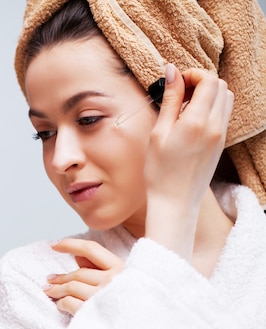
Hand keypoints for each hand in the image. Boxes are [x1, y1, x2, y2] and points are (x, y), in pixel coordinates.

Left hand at [44, 238, 123, 314]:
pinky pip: (70, 304)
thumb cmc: (135, 304)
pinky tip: (60, 305)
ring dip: (57, 290)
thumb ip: (101, 266)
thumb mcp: (124, 280)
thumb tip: (76, 256)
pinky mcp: (94, 313)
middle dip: (60, 277)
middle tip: (49, 280)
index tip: (54, 246)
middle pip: (78, 273)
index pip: (91, 249)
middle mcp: (112, 280)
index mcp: (121, 268)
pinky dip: (62, 303)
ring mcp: (103, 297)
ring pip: (71, 287)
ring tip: (49, 292)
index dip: (70, 245)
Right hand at [144, 64, 233, 259]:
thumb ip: (170, 100)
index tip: (176, 83)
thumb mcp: (158, 132)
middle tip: (179, 94)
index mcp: (198, 122)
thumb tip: (172, 72)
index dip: (192, 75)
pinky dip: (210, 108)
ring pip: (225, 99)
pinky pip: (223, 115)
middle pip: (221, 86)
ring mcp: (221, 135)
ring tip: (184, 107)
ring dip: (207, 94)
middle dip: (201, 82)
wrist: (175, 202)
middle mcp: (215, 126)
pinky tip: (190, 120)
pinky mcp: (221, 143)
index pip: (209, 80)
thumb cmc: (160, 172)